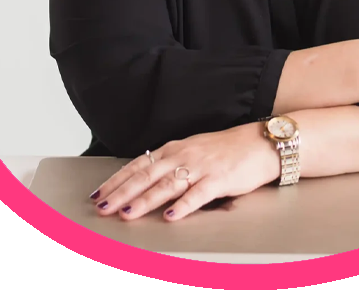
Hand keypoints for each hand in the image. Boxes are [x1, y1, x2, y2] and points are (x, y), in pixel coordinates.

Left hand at [89, 122, 280, 221]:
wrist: (259, 142)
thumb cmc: (226, 150)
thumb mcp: (193, 151)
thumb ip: (170, 164)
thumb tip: (143, 181)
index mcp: (175, 149)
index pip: (139, 164)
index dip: (117, 179)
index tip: (98, 193)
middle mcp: (184, 155)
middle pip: (147, 175)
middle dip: (121, 192)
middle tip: (102, 207)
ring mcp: (201, 167)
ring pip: (167, 185)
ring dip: (145, 200)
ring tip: (127, 213)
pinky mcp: (220, 178)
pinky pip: (198, 193)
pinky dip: (183, 205)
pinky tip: (171, 216)